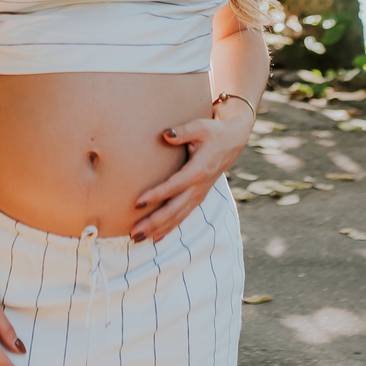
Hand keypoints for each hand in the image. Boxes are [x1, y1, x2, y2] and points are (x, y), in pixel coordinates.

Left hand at [130, 105, 254, 242]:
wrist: (232, 143)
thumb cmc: (213, 133)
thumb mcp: (200, 127)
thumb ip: (183, 131)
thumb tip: (165, 134)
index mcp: (198, 171)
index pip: (174, 186)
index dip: (157, 195)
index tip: (138, 202)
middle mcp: (198, 188)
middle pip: (174, 209)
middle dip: (153, 222)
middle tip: (133, 231)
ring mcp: (198, 195)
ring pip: (177, 217)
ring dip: (157, 229)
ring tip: (137, 238)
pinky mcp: (197, 198)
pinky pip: (182, 216)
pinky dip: (169, 228)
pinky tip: (155, 238)